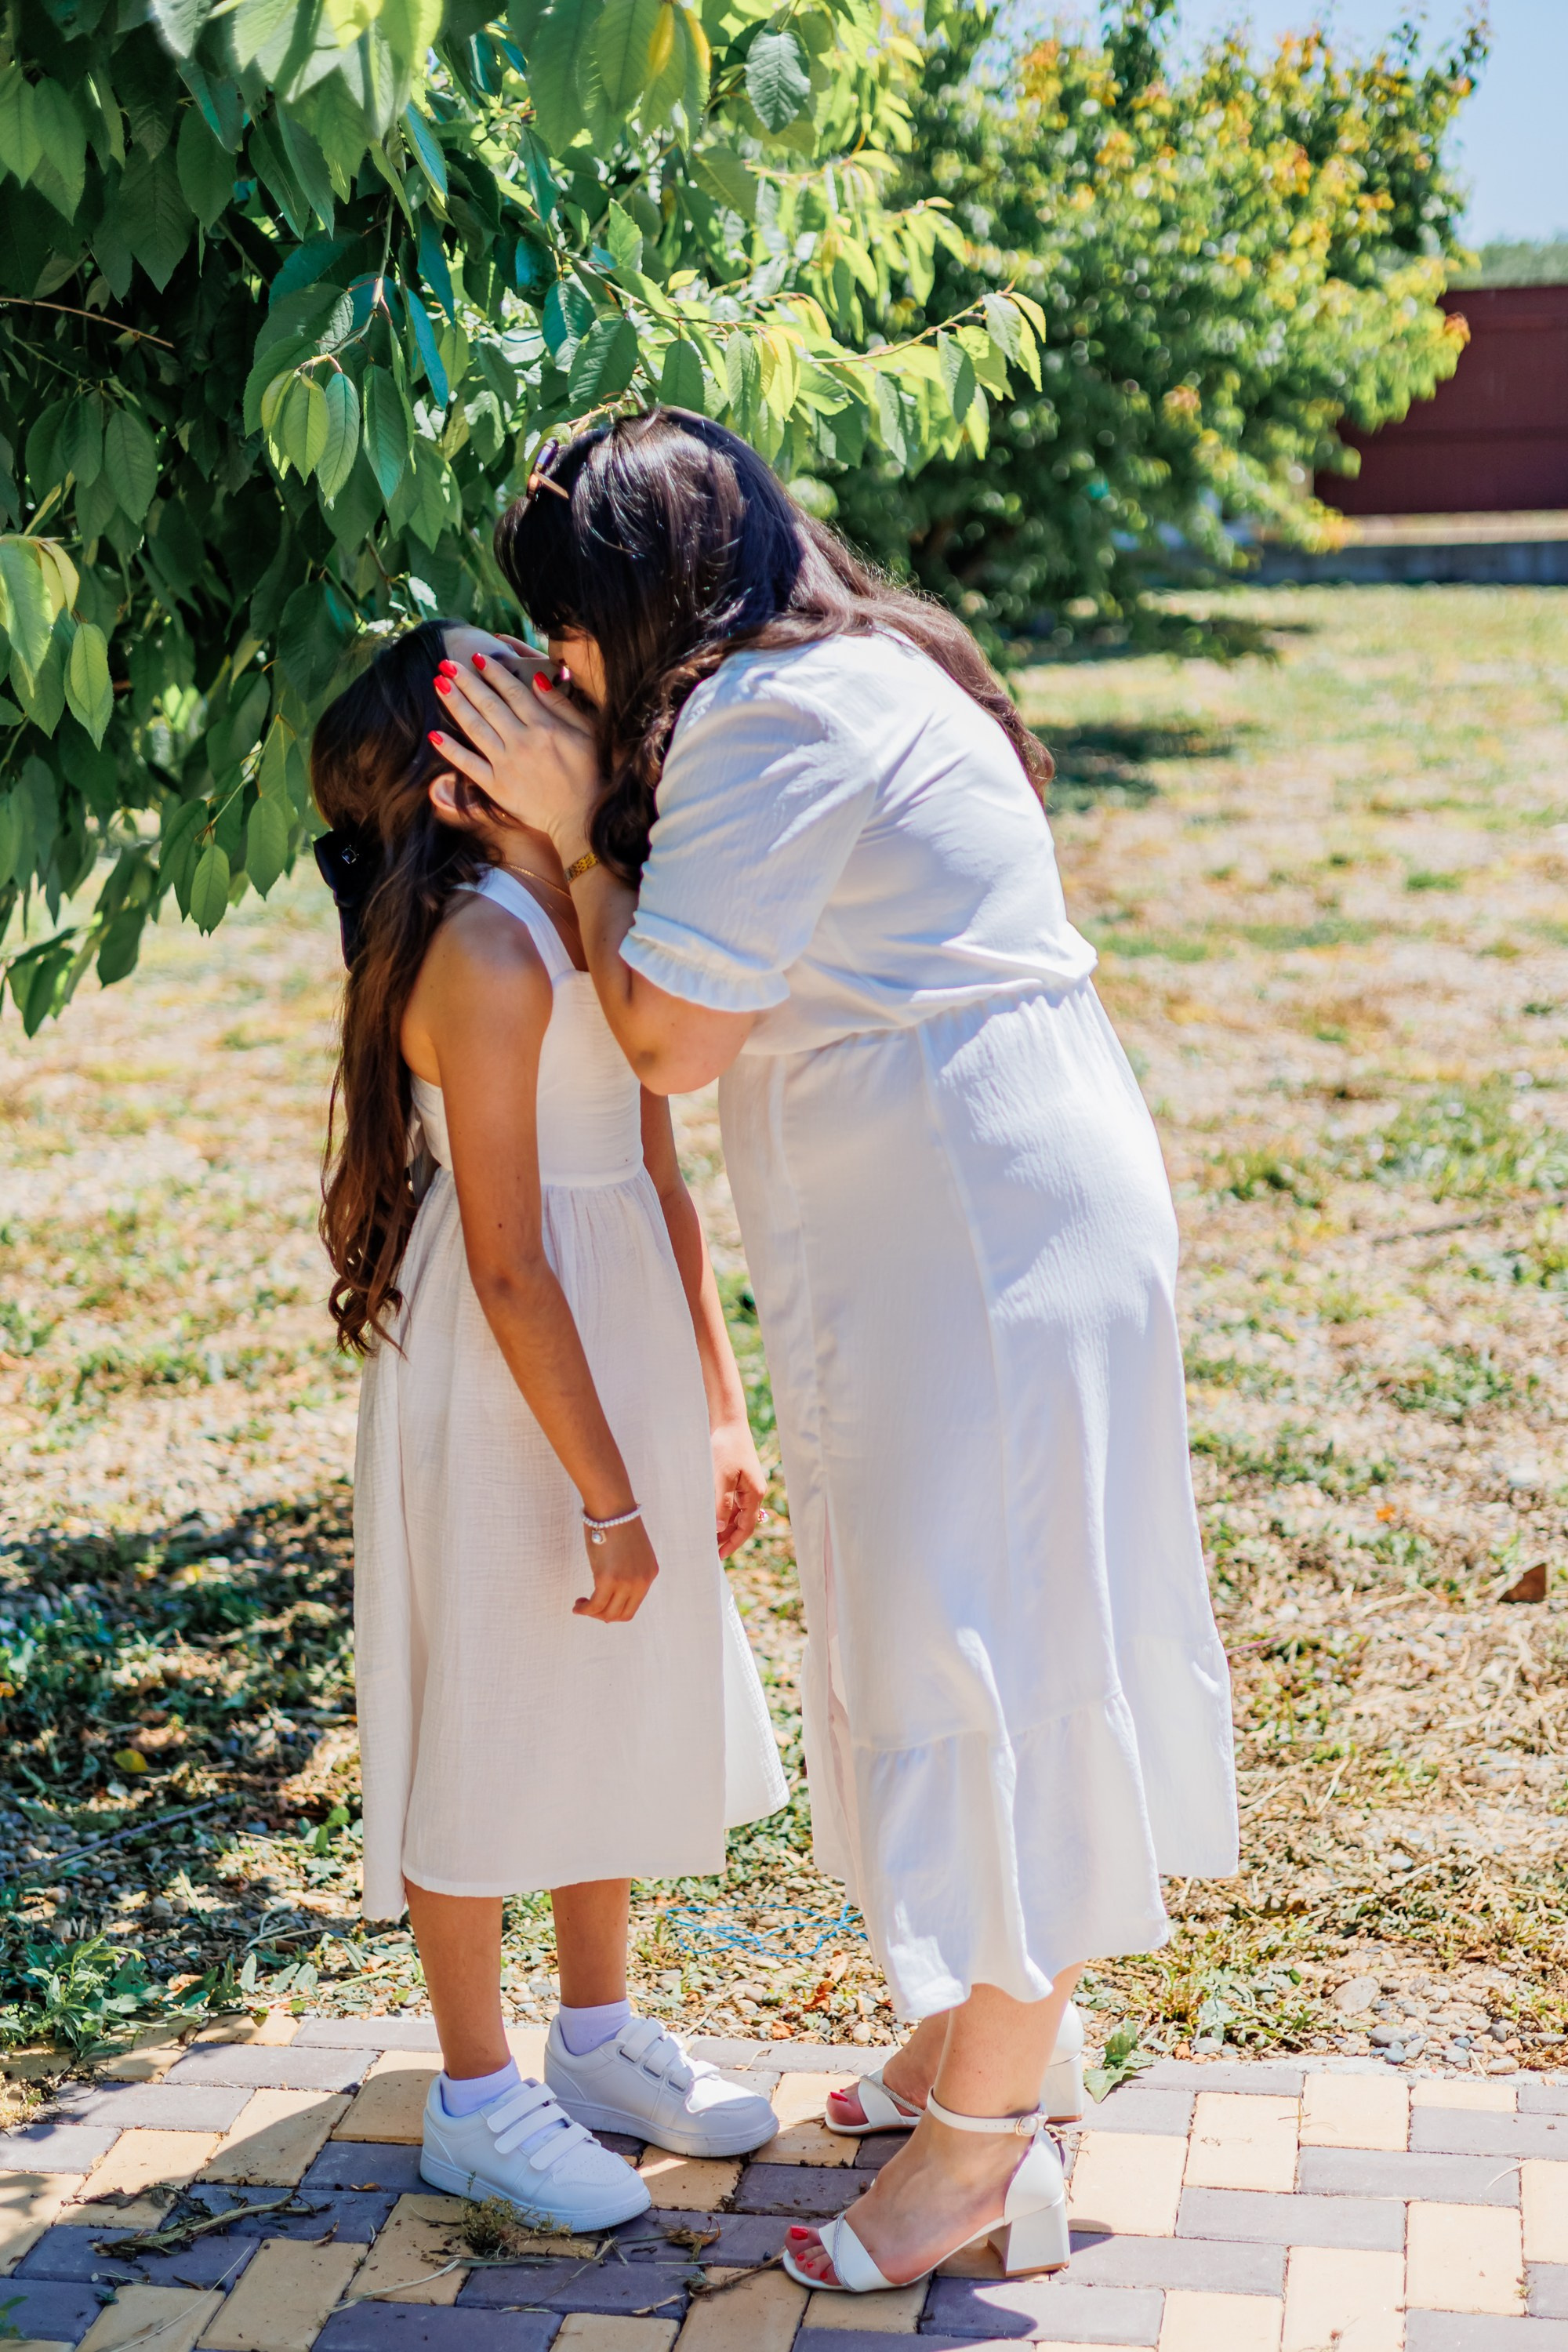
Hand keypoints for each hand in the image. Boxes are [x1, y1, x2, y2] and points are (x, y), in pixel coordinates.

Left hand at [433, 651, 598, 852]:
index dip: (494, 672)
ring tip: (439, 684)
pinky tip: (434, 735)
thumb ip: (560, 705)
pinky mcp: (496, 786)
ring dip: (455, 704)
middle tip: (448, 664)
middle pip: (488, 704)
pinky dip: (451, 750)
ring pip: (474, 727)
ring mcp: (505, 764)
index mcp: (543, 726)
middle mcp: (521, 741)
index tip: (478, 658)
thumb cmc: (589, 772)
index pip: (512, 691)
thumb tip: (538, 679)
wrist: (581, 816)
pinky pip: (468, 765)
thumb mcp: (586, 732)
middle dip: (467, 682)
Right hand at [575, 1514, 659, 1622]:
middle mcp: (641, 1581)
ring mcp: (626, 1582)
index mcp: (650, 1573)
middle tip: (590, 1606)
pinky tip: (578, 1605)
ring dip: (592, 1613)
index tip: (602, 1604)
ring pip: (608, 1613)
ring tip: (581, 1605)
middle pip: (622, 1614)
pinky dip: (584, 1609)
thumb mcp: (631, 1551)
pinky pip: (595, 1605)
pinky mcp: (607, 1579)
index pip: (634, 1605)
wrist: (612, 1508)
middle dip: (604, 1615)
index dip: (616, 1609)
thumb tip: (610, 1586)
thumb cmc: (616, 1524)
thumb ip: (627, 1569)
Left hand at [711, 1415, 765, 1559]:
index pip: (746, 1528)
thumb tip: (720, 1527)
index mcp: (754, 1494)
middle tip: (710, 1550)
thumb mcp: (721, 1477)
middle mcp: (754, 1492)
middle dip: (728, 1537)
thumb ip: (721, 1503)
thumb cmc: (725, 1447)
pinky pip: (732, 1502)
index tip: (719, 1556)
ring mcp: (746, 1485)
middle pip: (742, 1523)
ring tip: (707, 1537)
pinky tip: (709, 1516)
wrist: (727, 1422)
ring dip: (724, 1526)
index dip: (733, 1543)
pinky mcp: (738, 1478)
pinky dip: (722, 1512)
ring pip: (736, 1513)